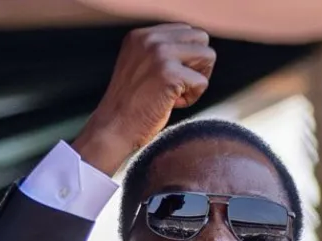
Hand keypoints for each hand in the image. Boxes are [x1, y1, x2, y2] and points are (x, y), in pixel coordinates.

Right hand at [73, 23, 215, 174]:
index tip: (170, 76)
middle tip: (179, 85)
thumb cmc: (131, 104)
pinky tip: (172, 104)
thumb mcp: (140, 66)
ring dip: (198, 80)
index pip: (186, 31)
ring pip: (208, 56)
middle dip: (198, 64)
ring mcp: (160, 54)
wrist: (113, 128)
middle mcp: (150, 39)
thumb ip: (162, 52)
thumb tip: (198, 49)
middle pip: (201, 39)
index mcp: (141, 35)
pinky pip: (202, 82)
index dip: (187, 56)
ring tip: (176, 94)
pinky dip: (193, 98)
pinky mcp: (170, 74)